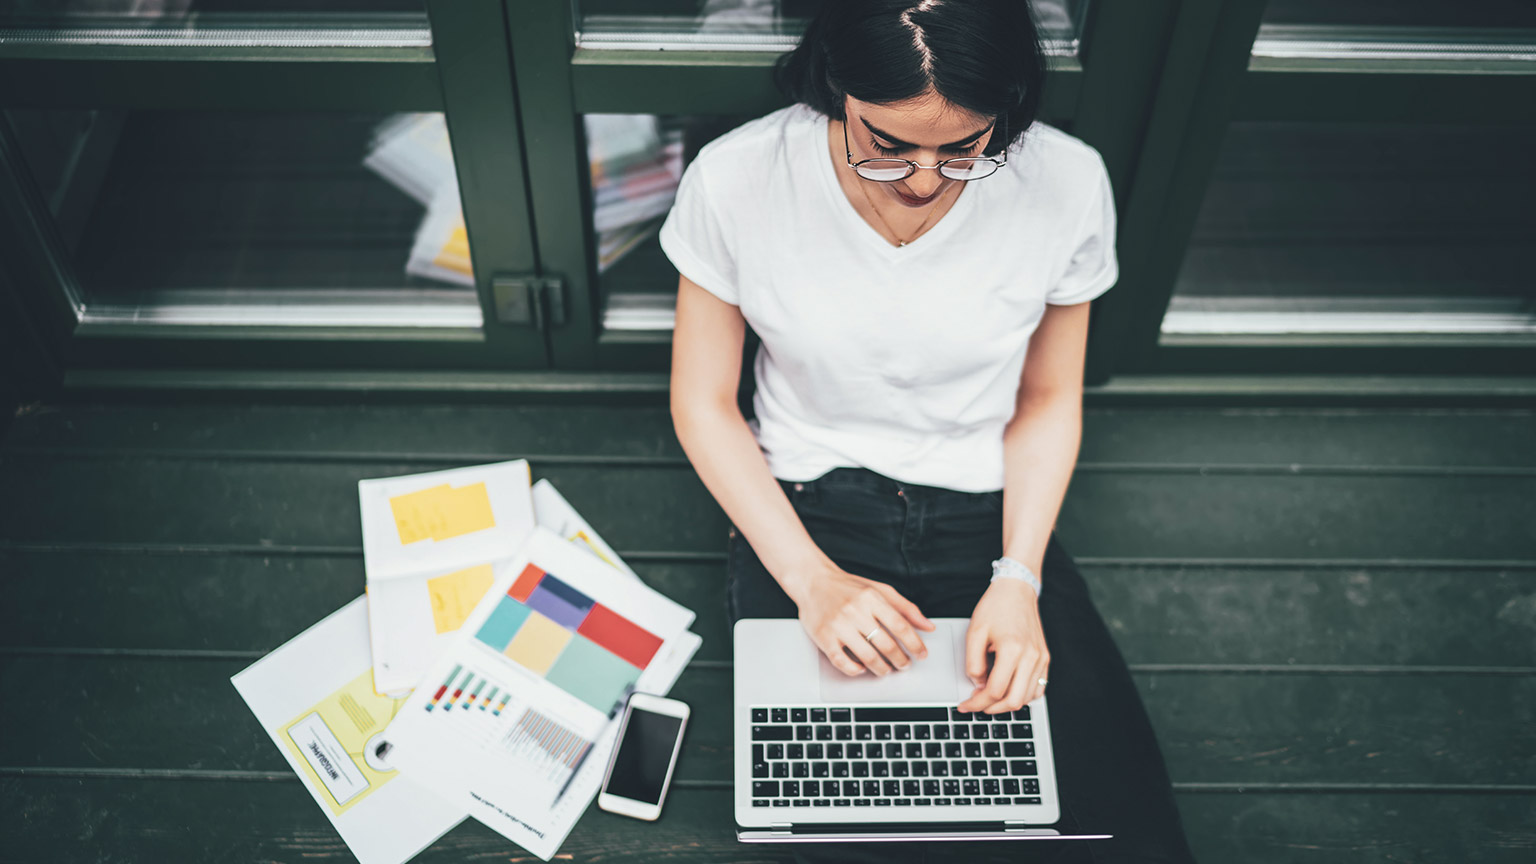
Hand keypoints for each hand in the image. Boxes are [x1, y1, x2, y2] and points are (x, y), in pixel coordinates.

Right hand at [790, 563, 935, 675]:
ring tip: (886, 670)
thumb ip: (906, 607)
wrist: (812, 580)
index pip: (900, 625)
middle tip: (904, 665)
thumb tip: (928, 626)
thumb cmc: (847, 586)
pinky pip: (842, 661)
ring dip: (881, 668)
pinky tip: (861, 668)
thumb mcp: (880, 590)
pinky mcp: (823, 636)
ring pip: (866, 656)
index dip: (915, 644)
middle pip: (886, 644)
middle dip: (900, 660)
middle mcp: (855, 611)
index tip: (922, 654)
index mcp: (871, 598)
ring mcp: (838, 625)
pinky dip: (855, 669)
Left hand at [958, 578, 1048, 713]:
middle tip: (976, 704)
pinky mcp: (1045, 658)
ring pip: (1027, 698)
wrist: (1017, 589)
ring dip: (1007, 704)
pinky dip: (1023, 695)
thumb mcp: (975, 632)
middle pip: (1013, 701)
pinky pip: (1038, 689)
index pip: (995, 691)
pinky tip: (1008, 690)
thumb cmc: (995, 606)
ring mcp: (1041, 659)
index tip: (966, 704)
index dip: (977, 703)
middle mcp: (1031, 657)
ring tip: (990, 698)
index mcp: (1012, 650)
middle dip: (991, 708)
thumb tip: (978, 685)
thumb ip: (973, 663)